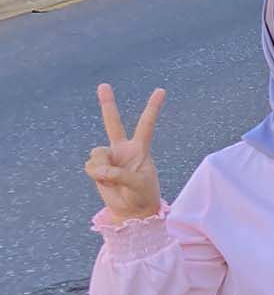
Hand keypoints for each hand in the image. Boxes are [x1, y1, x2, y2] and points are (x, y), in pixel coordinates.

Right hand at [85, 84, 165, 221]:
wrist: (131, 210)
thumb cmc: (142, 194)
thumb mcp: (138, 184)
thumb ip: (120, 174)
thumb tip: (100, 169)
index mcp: (140, 148)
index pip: (146, 124)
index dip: (153, 107)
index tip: (161, 90)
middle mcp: (123, 148)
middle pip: (113, 123)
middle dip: (107, 104)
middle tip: (103, 85)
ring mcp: (108, 156)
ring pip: (97, 153)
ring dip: (103, 169)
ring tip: (114, 179)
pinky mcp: (96, 167)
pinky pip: (91, 167)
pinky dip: (97, 176)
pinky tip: (105, 182)